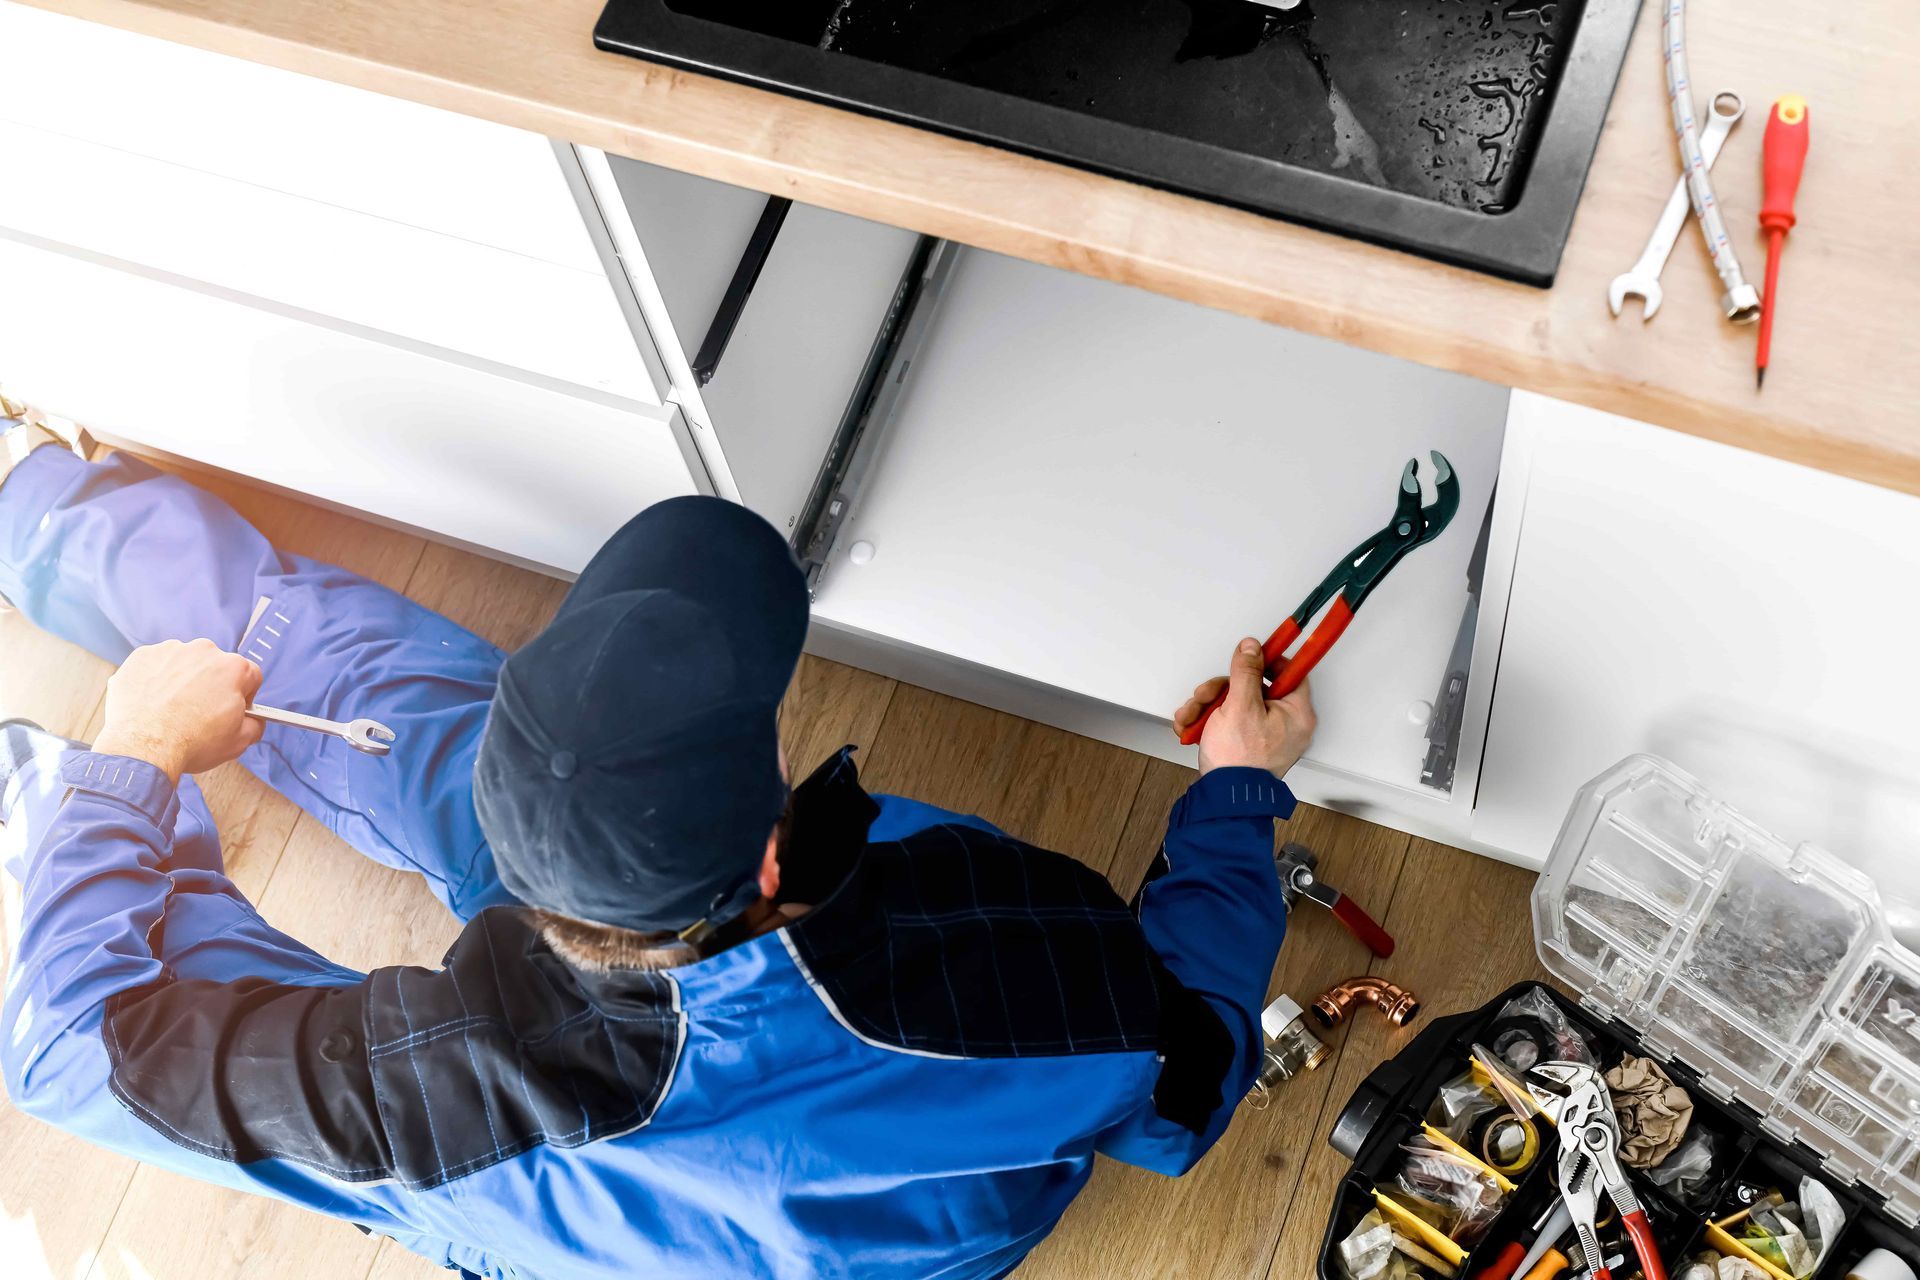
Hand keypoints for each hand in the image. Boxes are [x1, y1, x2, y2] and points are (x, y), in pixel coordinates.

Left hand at [94, 639, 264, 780]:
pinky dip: (155, 680)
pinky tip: (152, 703)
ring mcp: (171, 651)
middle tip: (198, 713)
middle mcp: (204, 651)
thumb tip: (252, 720)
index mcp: (233, 668)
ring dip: (182, 680)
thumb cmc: (189, 743)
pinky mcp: (142, 656)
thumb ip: (254, 724)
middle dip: (210, 685)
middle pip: (215, 666)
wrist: (142, 747)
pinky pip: (155, 665)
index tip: (231, 709)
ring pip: (184, 663)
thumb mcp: (239, 742)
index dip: (244, 695)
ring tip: (171, 709)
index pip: (250, 675)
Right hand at [1173, 637, 1315, 776]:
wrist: (1223, 799)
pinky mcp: (1246, 745)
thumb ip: (1246, 671)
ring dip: (1208, 706)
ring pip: (1235, 703)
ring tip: (1192, 718)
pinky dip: (1209, 721)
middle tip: (1206, 697)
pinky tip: (1192, 727)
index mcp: (1295, 712)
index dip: (1268, 660)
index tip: (1250, 654)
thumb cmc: (1239, 761)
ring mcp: (1265, 735)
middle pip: (1253, 687)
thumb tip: (1252, 647)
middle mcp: (1284, 723)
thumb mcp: (1240, 705)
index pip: (1290, 672)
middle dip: (1221, 690)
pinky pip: (1229, 721)